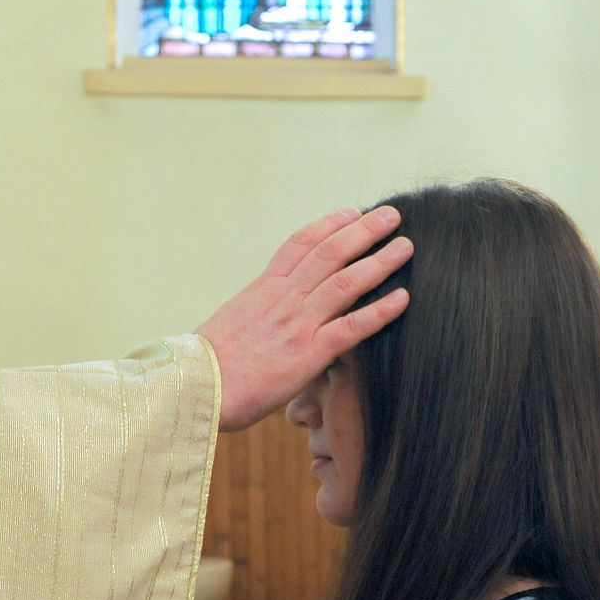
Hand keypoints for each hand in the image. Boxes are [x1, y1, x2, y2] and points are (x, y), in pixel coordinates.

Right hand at [197, 206, 411, 431]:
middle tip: (391, 216)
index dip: (330, 224)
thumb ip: (257, 313)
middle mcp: (283, 298)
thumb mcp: (231, 324)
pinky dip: (380, 311)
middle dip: (364, 230)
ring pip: (346, 282)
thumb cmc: (206, 365)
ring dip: (380, 261)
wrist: (194, 387)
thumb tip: (267, 314)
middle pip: (330, 252)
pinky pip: (352, 327)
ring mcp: (298, 323)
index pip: (300, 243)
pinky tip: (403, 299)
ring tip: (405, 247)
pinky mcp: (309, 353)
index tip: (352, 212)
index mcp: (263, 288)